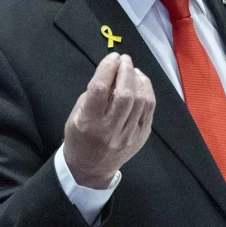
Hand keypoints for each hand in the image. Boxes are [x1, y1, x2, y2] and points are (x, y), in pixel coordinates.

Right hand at [63, 53, 155, 188]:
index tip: (112, 57)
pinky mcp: (141, 137)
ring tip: (132, 69)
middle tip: (124, 59)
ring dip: (138, 79)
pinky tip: (141, 82)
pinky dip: (147, 91)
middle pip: (125, 94)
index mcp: (89, 123)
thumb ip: (92, 94)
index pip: (100, 89)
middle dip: (126, 71)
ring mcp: (129, 135)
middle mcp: (110, 130)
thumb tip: (111, 73)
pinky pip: (149, 109)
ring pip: (141, 101)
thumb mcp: (76, 115)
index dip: (107, 69)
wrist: (91, 169)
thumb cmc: (79, 137)